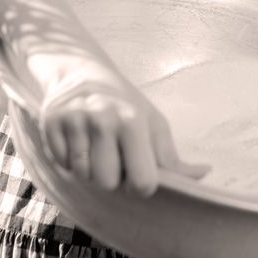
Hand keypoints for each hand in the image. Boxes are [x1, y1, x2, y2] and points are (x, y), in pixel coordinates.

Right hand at [39, 57, 209, 196]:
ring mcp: (75, 121)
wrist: (82, 73)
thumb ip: (173, 157)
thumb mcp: (153, 124)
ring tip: (94, 146)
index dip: (140, 184)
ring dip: (89, 169)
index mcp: (133, 121)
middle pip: (108, 184)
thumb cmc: (125, 105)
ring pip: (84, 177)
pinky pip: (62, 165)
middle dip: (111, 176)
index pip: (143, 183)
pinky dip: (69, 159)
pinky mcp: (51, 124)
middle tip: (112, 153)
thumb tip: (205, 172)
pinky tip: (76, 140)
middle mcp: (103, 119)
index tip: (136, 169)